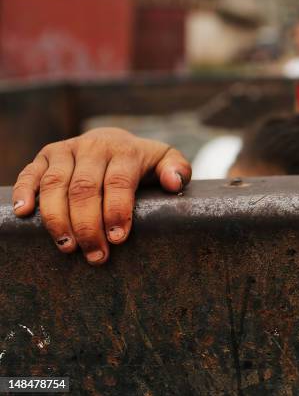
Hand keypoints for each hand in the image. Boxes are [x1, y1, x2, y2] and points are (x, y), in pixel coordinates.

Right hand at [12, 127, 191, 264]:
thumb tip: (174, 183)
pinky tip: (24, 214)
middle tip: (95, 255)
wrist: (114, 141)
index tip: (117, 239)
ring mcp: (66, 150)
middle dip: (88, 225)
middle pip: (85, 188)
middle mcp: (93, 147)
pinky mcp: (45, 156)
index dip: (116, 211)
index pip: (118, 182)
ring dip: (58, 218)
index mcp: (125, 150)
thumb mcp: (165, 161)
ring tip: (67, 247)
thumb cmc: (142, 162)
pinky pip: (30, 173)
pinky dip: (24, 192)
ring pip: (55, 184)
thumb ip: (177, 169)